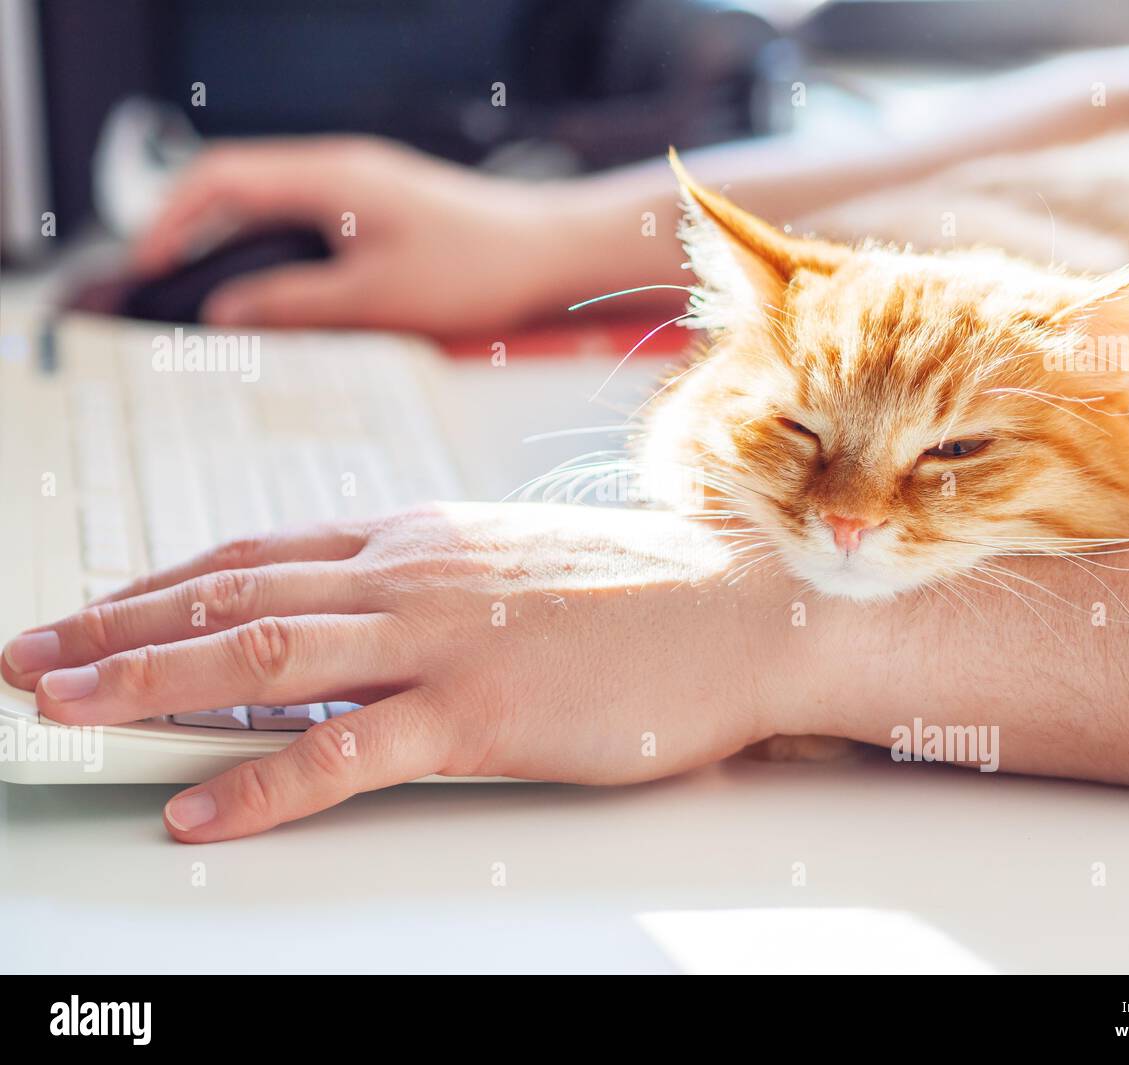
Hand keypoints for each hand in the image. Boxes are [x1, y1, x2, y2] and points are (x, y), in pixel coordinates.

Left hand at [1, 504, 800, 840]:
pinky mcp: (483, 712)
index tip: (101, 606)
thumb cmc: (643, 590)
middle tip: (33, 655)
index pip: (261, 550)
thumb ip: (433, 579)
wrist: (741, 608)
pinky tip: (200, 811)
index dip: (166, 580)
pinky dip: (264, 784)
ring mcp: (444, 640)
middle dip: (119, 627)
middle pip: (237, 593)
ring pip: (266, 653)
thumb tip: (366, 608)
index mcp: (423, 538)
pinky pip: (348, 752)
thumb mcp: (518, 563)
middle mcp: (414, 575)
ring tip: (65, 708)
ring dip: (151, 682)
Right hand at [131, 137, 568, 334]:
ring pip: (276, 206)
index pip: (220, 177)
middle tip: (168, 287)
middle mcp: (341, 170)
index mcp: (329, 178)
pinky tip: (283, 292)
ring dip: (239, 244)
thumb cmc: (476, 269)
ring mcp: (364, 186)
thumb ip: (292, 304)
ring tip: (216, 296)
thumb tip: (223, 313)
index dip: (171, 219)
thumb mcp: (373, 299)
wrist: (551, 252)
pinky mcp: (385, 209)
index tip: (148, 266)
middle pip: (240, 186)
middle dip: (194, 231)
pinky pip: (311, 222)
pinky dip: (281, 251)